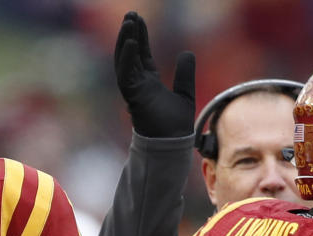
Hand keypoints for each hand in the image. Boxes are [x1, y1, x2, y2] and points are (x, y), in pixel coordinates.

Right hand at [114, 11, 194, 137]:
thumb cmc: (176, 124)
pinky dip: (128, 57)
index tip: (139, 19)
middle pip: (131, 53)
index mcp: (148, 82)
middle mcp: (138, 83)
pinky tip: (133, 42)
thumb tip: (187, 53)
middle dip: (131, 33)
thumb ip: (185, 74)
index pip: (142, 54)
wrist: (173, 143)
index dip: (141, 36)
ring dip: (126, 40)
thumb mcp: (185, 93)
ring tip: (130, 22)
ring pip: (125, 60)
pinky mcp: (132, 96)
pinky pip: (126, 74)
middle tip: (131, 14)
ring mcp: (133, 89)